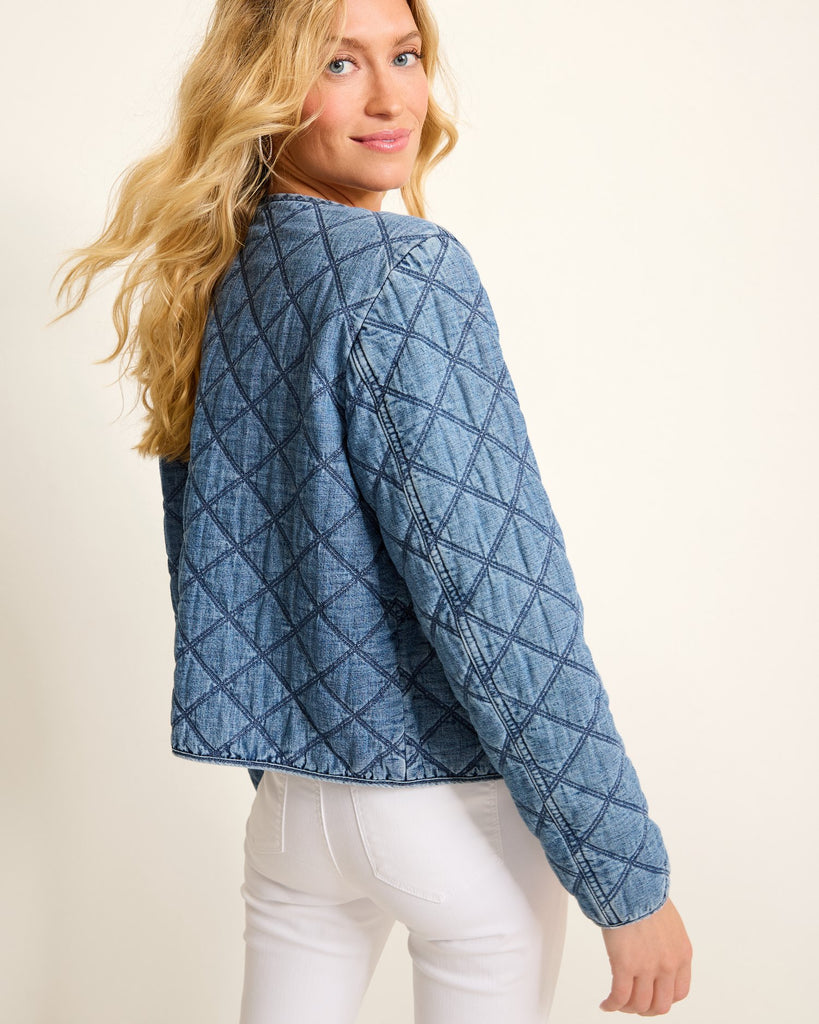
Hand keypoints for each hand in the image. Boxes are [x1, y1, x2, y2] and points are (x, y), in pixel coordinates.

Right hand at [599, 897, 691, 1014]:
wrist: (631, 884)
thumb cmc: (644, 893)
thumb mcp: (667, 921)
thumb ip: (665, 941)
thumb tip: (652, 946)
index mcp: (681, 954)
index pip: (679, 992)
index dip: (663, 998)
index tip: (652, 996)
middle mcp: (668, 965)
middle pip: (660, 1005)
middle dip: (645, 1008)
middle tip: (634, 1004)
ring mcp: (647, 967)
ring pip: (639, 1004)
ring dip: (627, 1007)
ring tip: (617, 1002)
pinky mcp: (625, 965)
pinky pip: (619, 996)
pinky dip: (612, 1005)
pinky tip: (606, 1004)